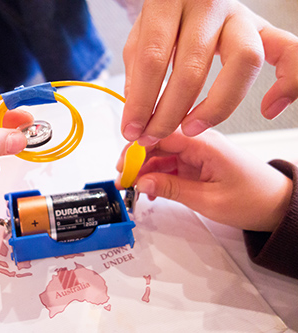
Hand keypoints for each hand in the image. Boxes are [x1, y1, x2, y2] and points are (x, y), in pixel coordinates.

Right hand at [117, 130, 292, 231]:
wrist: (277, 204)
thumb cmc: (254, 199)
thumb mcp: (208, 200)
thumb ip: (172, 189)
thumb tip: (142, 183)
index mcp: (205, 143)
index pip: (162, 135)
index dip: (137, 148)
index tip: (123, 166)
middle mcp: (198, 141)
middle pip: (156, 142)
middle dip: (135, 160)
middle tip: (123, 180)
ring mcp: (196, 151)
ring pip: (159, 153)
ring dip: (143, 169)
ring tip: (131, 187)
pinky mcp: (195, 160)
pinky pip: (168, 163)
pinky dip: (155, 175)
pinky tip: (149, 188)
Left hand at [121, 0, 297, 145]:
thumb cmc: (165, 18)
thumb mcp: (140, 36)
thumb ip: (137, 71)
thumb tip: (137, 115)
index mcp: (170, 2)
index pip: (153, 57)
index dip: (141, 101)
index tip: (131, 130)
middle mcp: (209, 6)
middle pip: (192, 68)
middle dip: (169, 113)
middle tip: (154, 135)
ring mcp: (241, 15)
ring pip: (244, 61)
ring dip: (216, 106)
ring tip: (192, 128)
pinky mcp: (264, 28)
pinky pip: (291, 52)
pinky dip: (288, 83)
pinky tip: (269, 108)